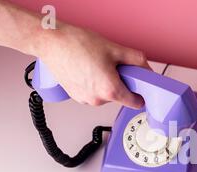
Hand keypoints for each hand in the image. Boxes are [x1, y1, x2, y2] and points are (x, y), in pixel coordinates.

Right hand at [36, 24, 150, 107]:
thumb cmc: (77, 44)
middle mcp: (98, 100)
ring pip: (106, 95)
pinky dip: (94, 84)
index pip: (135, 103)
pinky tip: (87, 69)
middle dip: (121, 83)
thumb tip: (146, 69)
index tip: (141, 88)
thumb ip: (136, 60)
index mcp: (110, 90)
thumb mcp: (114, 48)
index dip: (141, 95)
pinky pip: (93, 93)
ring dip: (107, 83)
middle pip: (120, 96)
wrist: (50, 42)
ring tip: (97, 65)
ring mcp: (86, 100)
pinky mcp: (76, 97)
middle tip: (114, 66)